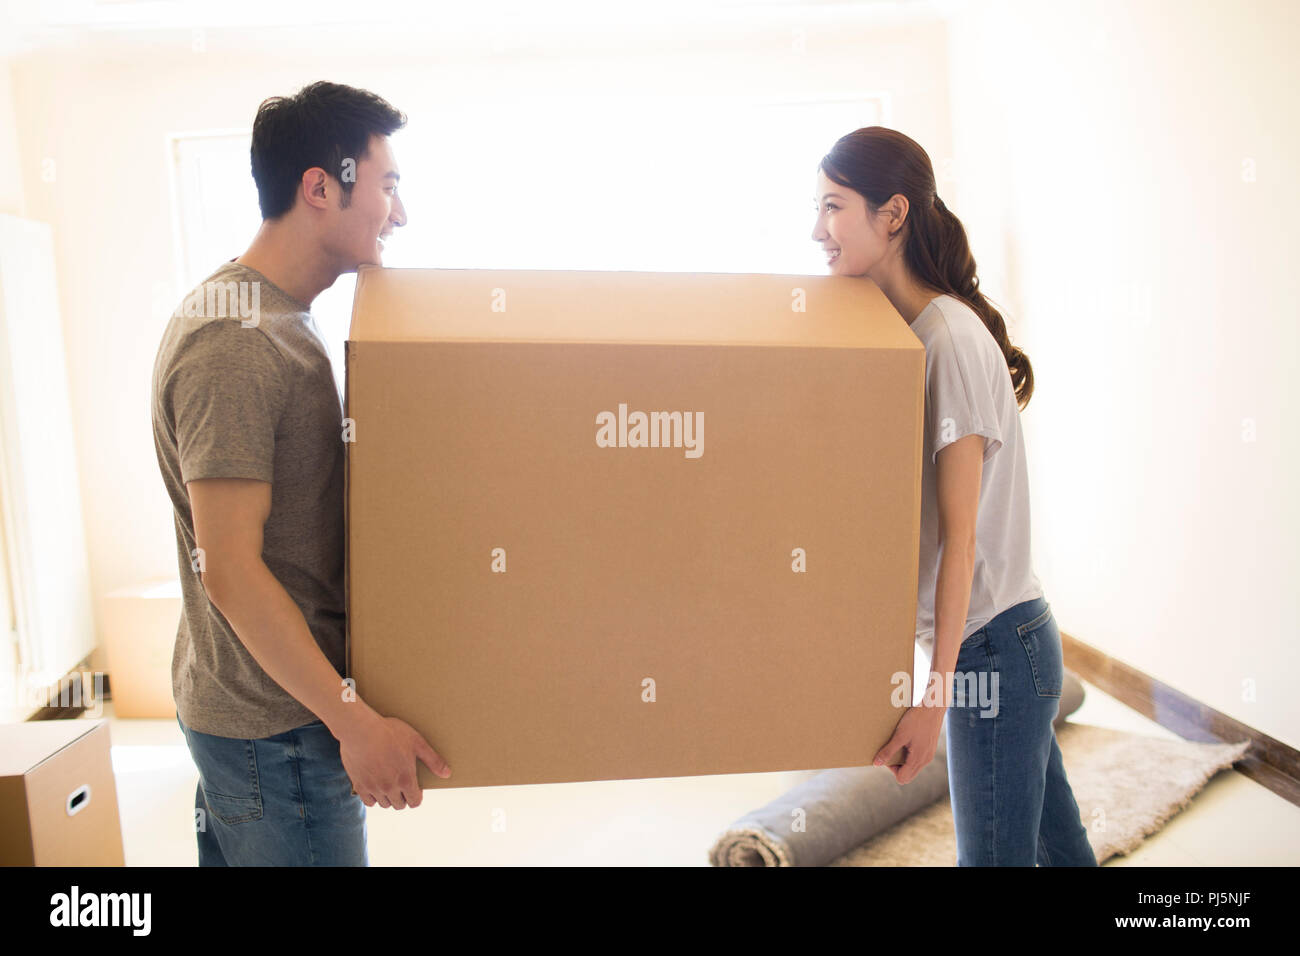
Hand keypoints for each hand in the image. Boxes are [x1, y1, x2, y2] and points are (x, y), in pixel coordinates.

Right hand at [336, 708, 451, 808]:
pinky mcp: (359, 785)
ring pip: (384, 804)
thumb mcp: (416, 742)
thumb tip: (447, 774)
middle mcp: (390, 788)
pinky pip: (368, 802)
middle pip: (399, 805)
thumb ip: (433, 760)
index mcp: (406, 780)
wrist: (361, 730)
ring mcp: (373, 788)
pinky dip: (373, 797)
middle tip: (402, 784)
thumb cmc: (390, 733)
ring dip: (389, 798)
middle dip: (403, 797)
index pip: (415, 802)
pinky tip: (375, 786)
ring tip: (389, 784)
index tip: (415, 787)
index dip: (417, 797)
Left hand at [872, 704, 945, 784]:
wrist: (934, 706)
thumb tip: (877, 764)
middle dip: (897, 766)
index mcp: (918, 759)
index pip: (902, 778)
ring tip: (898, 744)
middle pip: (908, 775)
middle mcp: (926, 760)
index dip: (892, 769)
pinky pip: (918, 758)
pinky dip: (910, 754)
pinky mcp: (930, 748)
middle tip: (892, 750)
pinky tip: (906, 740)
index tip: (888, 754)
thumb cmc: (916, 719)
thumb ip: (888, 751)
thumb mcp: (899, 735)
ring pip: (913, 767)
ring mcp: (929, 754)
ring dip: (903, 760)